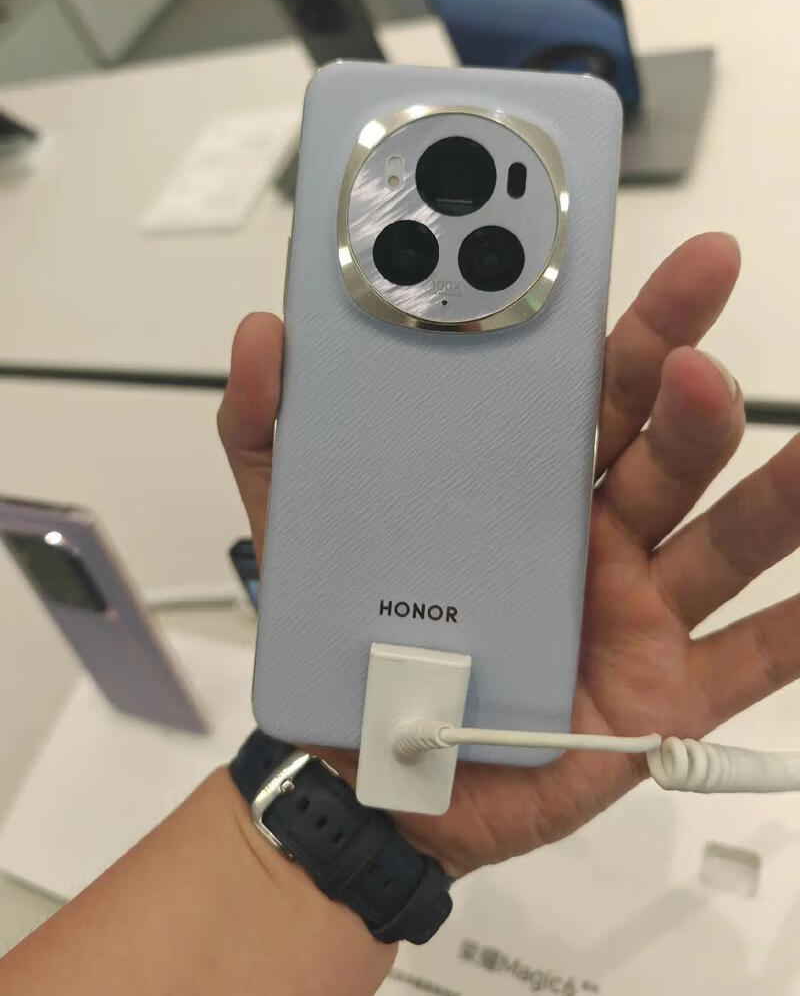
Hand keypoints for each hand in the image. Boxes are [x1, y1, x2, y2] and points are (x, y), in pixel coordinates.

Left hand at [219, 233, 799, 876]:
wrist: (373, 781)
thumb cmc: (358, 649)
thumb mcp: (301, 532)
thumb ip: (275, 433)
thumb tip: (264, 335)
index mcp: (521, 488)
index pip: (585, 391)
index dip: (624, 328)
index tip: (649, 269)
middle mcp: (591, 537)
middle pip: (658, 448)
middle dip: (687, 392)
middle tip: (694, 355)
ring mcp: (631, 613)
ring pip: (717, 540)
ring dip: (768, 495)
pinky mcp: (656, 698)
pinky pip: (748, 662)